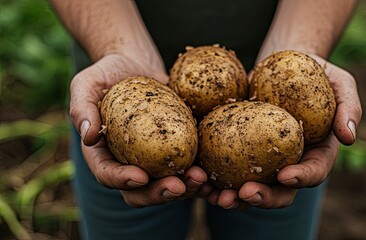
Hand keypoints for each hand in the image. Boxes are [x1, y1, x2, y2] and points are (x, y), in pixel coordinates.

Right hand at [70, 53, 208, 206]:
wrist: (137, 65)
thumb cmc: (108, 73)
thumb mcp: (87, 84)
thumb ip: (81, 108)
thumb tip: (88, 136)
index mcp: (103, 154)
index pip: (108, 175)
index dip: (122, 181)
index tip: (140, 176)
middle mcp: (128, 163)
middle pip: (141, 191)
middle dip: (159, 193)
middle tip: (178, 186)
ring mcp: (154, 160)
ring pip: (168, 185)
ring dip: (186, 189)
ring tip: (202, 180)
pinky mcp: (176, 149)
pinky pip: (189, 166)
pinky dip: (201, 173)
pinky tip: (215, 173)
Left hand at [205, 56, 361, 208]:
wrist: (282, 64)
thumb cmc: (316, 72)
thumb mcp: (340, 82)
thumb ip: (349, 107)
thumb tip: (349, 137)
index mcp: (316, 153)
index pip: (313, 172)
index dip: (301, 178)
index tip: (286, 175)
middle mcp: (289, 163)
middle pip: (279, 191)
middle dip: (262, 197)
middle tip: (244, 194)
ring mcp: (262, 160)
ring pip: (248, 187)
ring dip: (232, 196)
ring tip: (214, 195)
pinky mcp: (237, 149)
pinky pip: (224, 166)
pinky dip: (211, 175)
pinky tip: (198, 174)